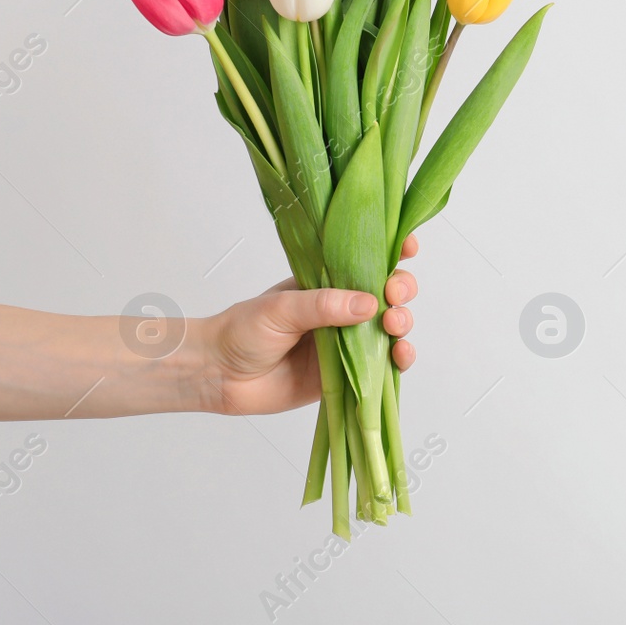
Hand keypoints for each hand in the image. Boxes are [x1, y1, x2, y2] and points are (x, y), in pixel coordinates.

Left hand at [197, 235, 419, 415]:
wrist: (218, 375)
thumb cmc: (242, 330)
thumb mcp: (282, 308)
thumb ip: (325, 305)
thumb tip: (371, 303)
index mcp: (328, 282)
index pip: (367, 260)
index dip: (392, 252)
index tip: (407, 249)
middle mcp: (343, 309)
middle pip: (389, 293)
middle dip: (401, 290)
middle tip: (392, 297)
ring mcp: (348, 342)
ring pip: (391, 328)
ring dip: (403, 324)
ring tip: (394, 328)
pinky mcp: (348, 374)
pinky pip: (383, 367)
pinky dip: (399, 360)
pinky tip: (400, 356)